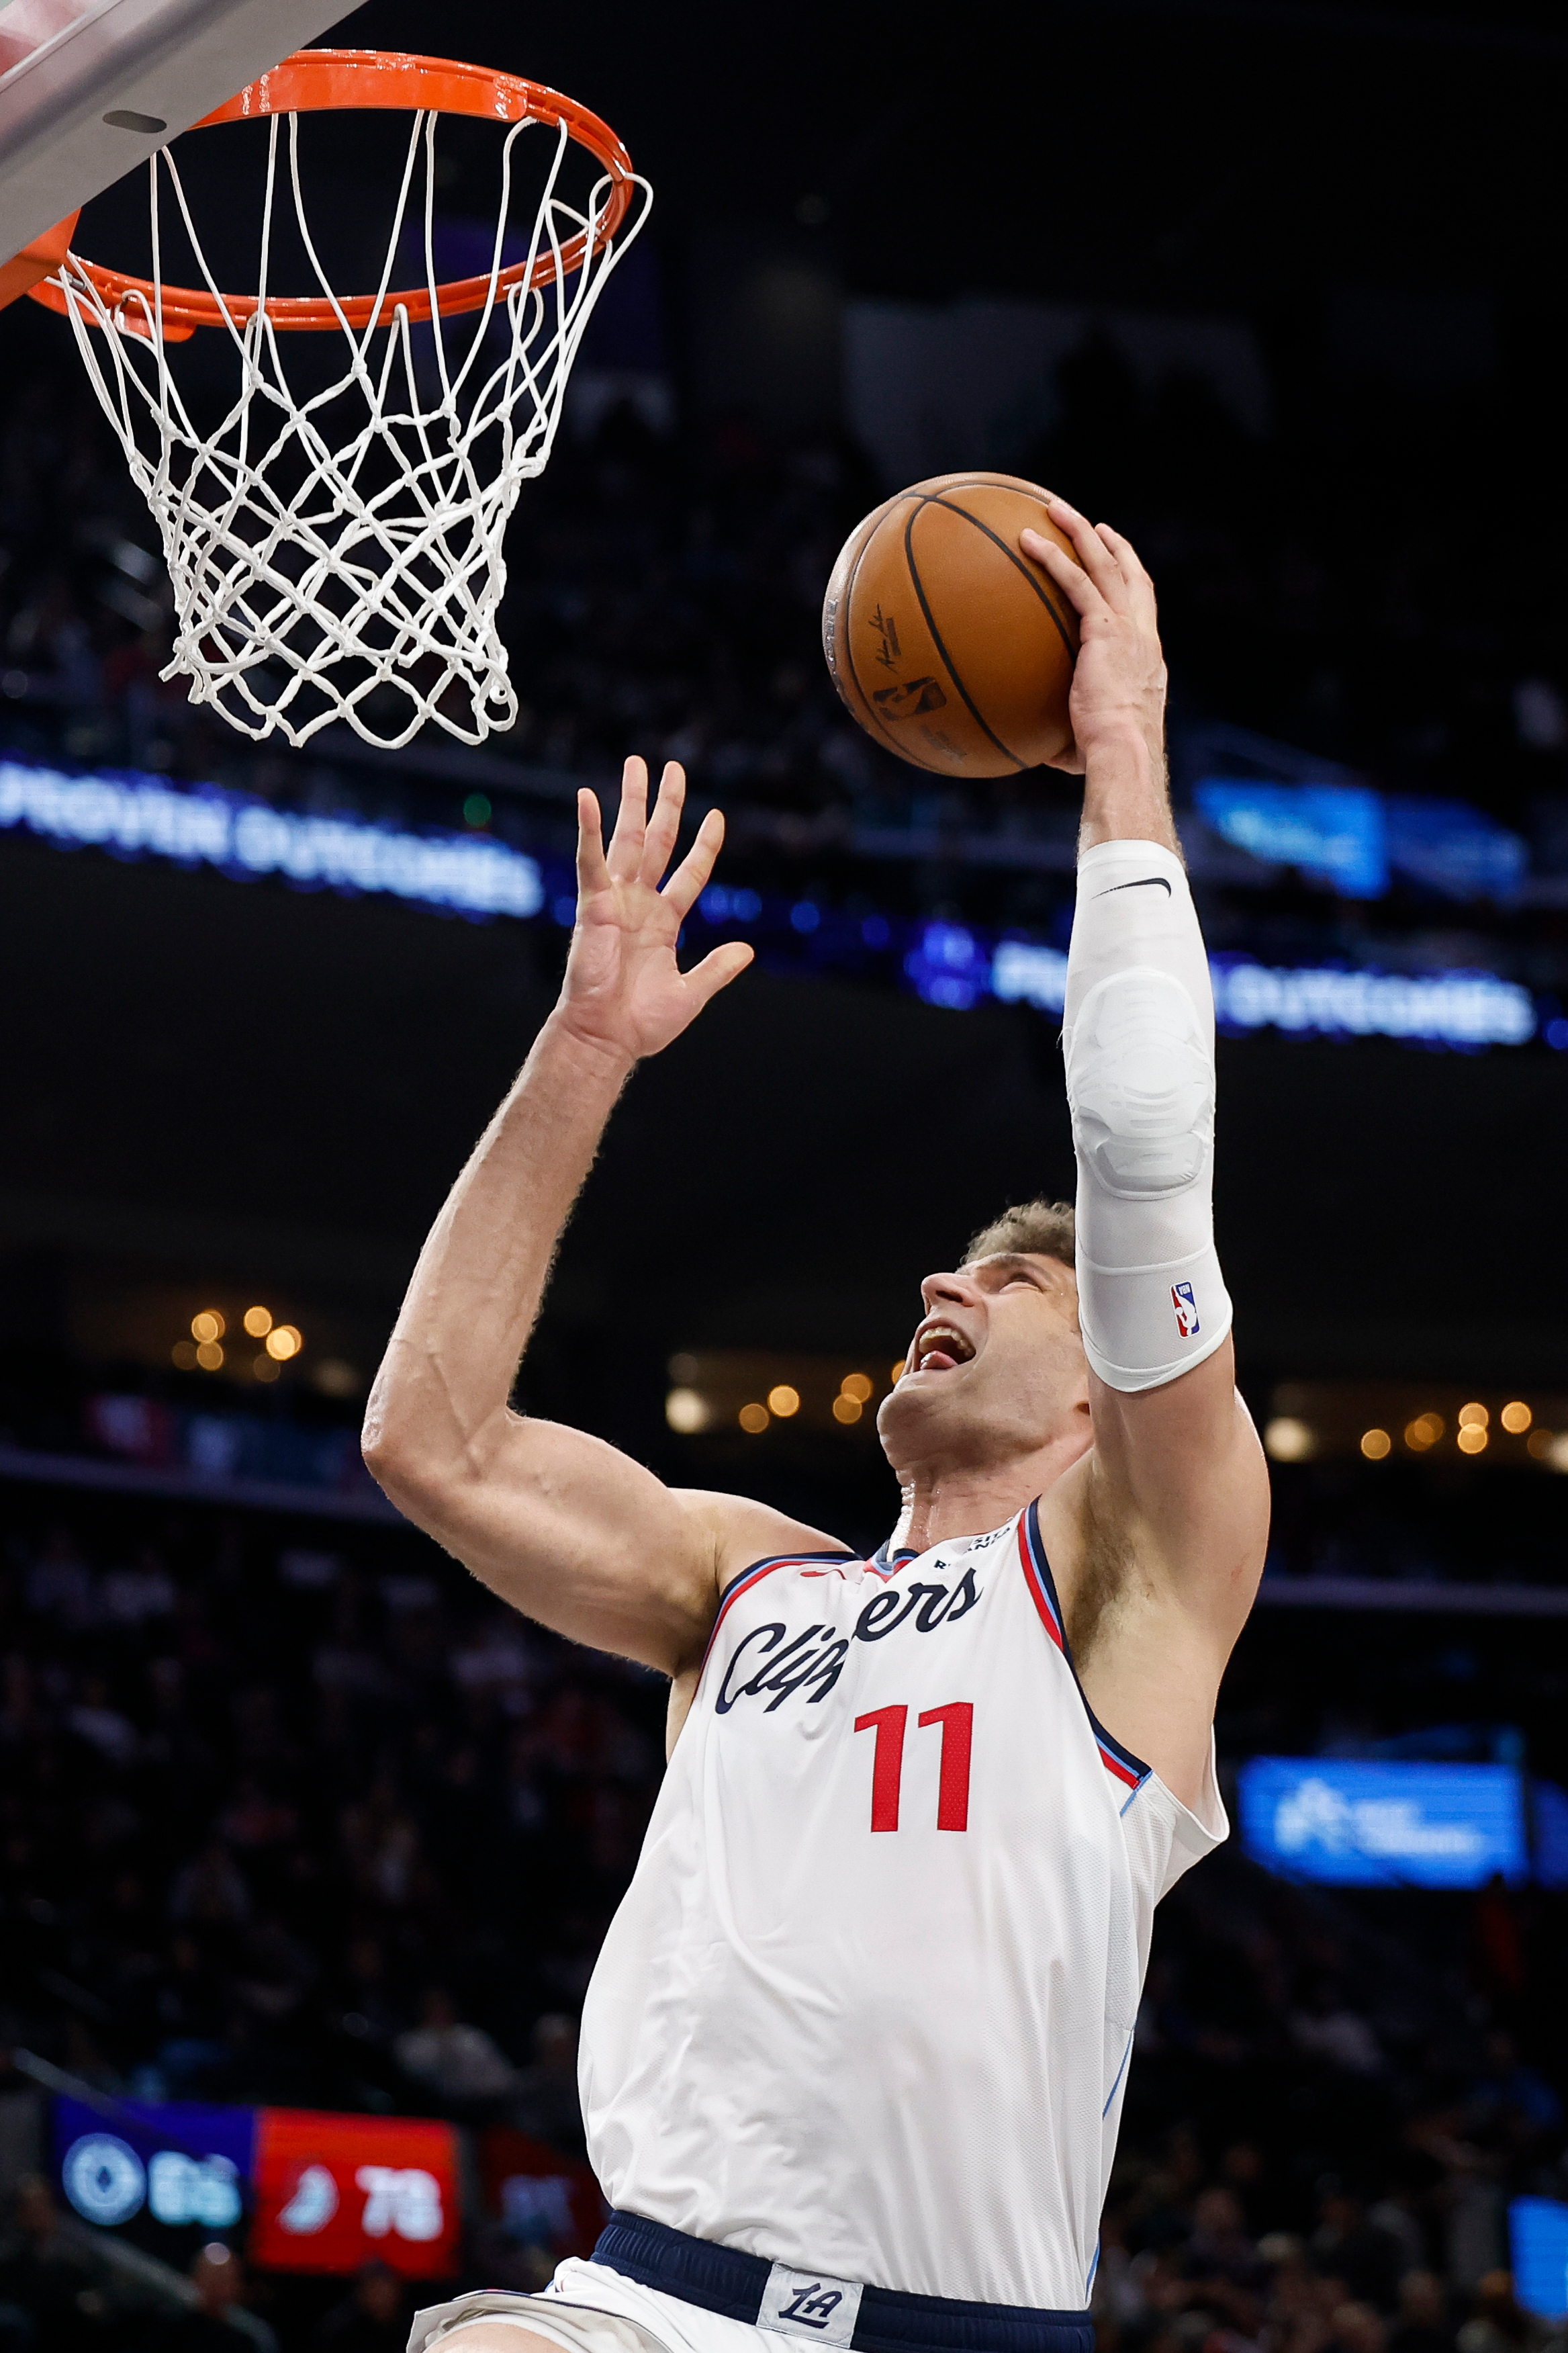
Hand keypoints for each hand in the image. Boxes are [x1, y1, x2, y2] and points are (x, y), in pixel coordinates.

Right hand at [556, 757, 753, 1063]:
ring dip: (632, 802)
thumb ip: (717, 968)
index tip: (717, 815)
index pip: (690, 872)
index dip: (705, 844)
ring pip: (628, 840)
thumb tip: (747, 950)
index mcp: (664, 922)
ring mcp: (616, 901)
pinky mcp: (593, 906)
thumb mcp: (692, 993)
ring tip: (638, 764)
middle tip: (671, 767)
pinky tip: (586, 797)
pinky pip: (590, 862)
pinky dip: (588, 830)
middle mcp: (640, 904)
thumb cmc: (642, 1023)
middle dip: (666, 805)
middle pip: (658, 843)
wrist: (608, 1037)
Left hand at [1020, 499, 1166, 778]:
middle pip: (1132, 576)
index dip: (1131, 584)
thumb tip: (1034, 750)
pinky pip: (1075, 582)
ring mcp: (1127, 630)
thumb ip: (1066, 738)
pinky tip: (1028, 540)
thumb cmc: (1107, 761)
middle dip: (1112, 546)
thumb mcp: (1088, 747)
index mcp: (1146, 661)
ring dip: (1079, 533)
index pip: (1142, 612)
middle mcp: (1143, 638)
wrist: (1124, 754)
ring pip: (1105, 565)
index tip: (1117, 565)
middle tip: (1094, 525)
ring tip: (1053, 508)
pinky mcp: (1105, 630)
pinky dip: (1054, 557)